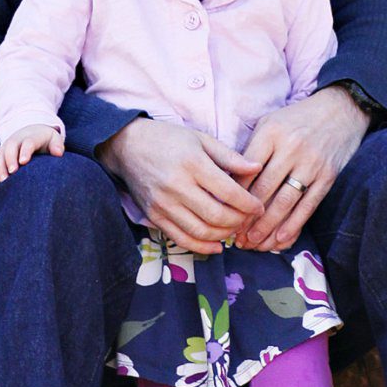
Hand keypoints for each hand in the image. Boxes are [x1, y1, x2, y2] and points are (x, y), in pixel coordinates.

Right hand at [0, 123, 63, 186]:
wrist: (31, 132)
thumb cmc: (45, 140)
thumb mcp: (54, 139)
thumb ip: (57, 145)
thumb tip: (58, 153)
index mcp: (32, 136)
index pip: (28, 142)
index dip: (25, 151)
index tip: (24, 162)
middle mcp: (16, 140)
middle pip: (10, 147)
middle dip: (10, 159)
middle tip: (12, 172)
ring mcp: (6, 147)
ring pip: (0, 155)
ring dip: (0, 167)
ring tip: (3, 181)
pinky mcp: (0, 154)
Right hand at [100, 117, 261, 253]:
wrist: (127, 146)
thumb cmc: (168, 139)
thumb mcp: (201, 140)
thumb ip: (230, 157)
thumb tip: (257, 168)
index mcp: (192, 164)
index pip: (229, 192)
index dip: (249, 204)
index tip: (259, 206)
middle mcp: (177, 186)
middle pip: (217, 215)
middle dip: (239, 221)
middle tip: (249, 219)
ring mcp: (164, 204)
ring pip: (201, 231)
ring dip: (223, 235)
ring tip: (234, 228)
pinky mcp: (154, 216)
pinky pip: (181, 239)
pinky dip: (202, 247)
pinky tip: (216, 246)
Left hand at [236, 86, 370, 250]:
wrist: (341, 110)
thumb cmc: (298, 118)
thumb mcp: (270, 123)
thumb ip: (251, 149)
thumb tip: (228, 181)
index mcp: (271, 133)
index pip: (246, 171)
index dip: (233, 197)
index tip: (224, 214)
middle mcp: (291, 148)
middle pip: (263, 191)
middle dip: (247, 218)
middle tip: (235, 237)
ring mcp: (311, 164)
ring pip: (284, 202)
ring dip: (267, 227)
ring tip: (254, 243)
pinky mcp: (328, 176)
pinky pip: (308, 206)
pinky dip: (293, 225)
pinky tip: (280, 239)